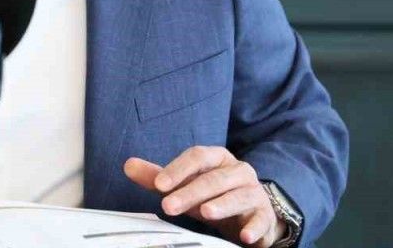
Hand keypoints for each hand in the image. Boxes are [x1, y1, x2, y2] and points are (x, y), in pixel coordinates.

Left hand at [124, 146, 282, 246]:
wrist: (252, 212)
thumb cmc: (213, 195)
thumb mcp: (186, 185)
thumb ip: (159, 177)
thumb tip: (128, 165)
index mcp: (218, 159)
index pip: (198, 157)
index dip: (178, 168)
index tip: (159, 185)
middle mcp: (238, 172)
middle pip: (214, 178)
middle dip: (191, 192)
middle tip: (169, 206)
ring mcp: (254, 193)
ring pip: (238, 196)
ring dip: (222, 204)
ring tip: (205, 213)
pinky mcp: (264, 215)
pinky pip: (261, 220)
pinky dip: (254, 227)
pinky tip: (244, 236)